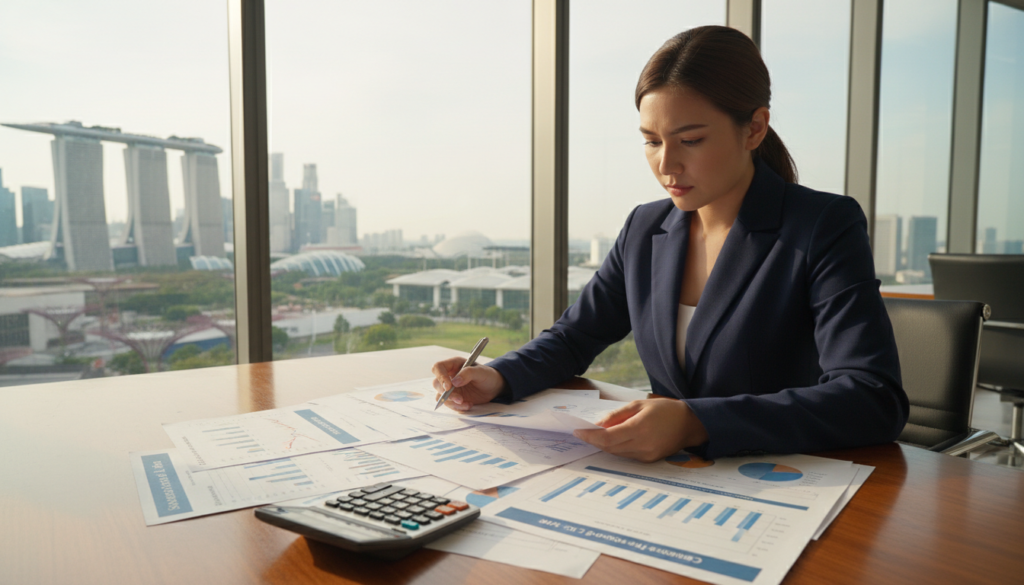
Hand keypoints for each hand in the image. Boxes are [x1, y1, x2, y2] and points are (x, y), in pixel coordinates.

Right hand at [430, 357, 506, 411]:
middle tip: (459, 399)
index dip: (440, 376)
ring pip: (440, 396)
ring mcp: (451, 388)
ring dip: (452, 402)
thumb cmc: (487, 375)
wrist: (494, 387)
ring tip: (467, 403)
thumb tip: (454, 381)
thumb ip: (468, 373)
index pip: (438, 368)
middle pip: (436, 383)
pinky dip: (458, 407)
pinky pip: (449, 404)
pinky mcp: (454, 398)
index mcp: (454, 365)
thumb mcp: (481, 372)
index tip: (448, 387)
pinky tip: (469, 405)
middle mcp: (449, 376)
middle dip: (446, 393)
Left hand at [573, 398, 708, 462]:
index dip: (590, 436)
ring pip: (616, 453)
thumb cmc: (664, 410)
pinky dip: (617, 448)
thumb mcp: (639, 405)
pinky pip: (626, 455)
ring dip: (604, 445)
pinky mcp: (649, 460)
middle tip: (583, 432)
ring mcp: (646, 455)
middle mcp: (642, 444)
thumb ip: (617, 415)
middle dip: (594, 440)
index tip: (577, 431)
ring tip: (596, 434)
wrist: (689, 424)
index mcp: (639, 428)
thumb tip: (598, 424)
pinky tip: (614, 439)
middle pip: (609, 447)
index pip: (607, 437)